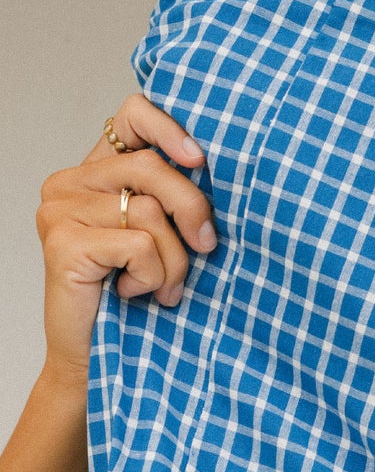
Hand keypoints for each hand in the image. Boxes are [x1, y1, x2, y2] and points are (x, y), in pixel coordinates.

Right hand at [36, 96, 215, 385]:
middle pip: (152, 167)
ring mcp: (60, 210)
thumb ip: (174, 198)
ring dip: (174, 259)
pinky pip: (139, 244)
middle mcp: (69, 183)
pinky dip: (153, 274)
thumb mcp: (163, 237)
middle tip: (206, 247)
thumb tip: (218, 170)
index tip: (202, 160)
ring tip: (162, 286)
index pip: (132, 114)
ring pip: (151, 212)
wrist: (95, 357)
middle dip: (192, 209)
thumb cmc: (137, 295)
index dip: (171, 127)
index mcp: (95, 172)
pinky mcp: (63, 242)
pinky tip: (135, 292)